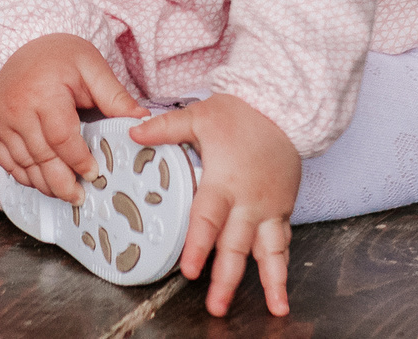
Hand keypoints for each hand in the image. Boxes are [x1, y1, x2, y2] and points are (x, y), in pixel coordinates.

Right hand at [0, 33, 145, 203]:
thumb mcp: (92, 67)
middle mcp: (16, 107)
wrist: (25, 43)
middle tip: (79, 196)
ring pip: (23, 164)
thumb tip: (141, 120)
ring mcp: (0, 118)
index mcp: (43, 92)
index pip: (61, 138)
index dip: (78, 160)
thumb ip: (115, 97)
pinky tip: (41, 181)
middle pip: (41, 157)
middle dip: (61, 182)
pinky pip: (6, 161)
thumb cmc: (61, 55)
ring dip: (43, 183)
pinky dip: (24, 175)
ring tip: (64, 193)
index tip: (94, 173)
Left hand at [131, 93, 299, 317]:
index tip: (191, 270)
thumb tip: (133, 132)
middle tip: (217, 306)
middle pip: (237, 246)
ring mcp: (269, 208)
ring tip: (275, 308)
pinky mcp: (283, 209)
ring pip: (269, 250)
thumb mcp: (199, 116)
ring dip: (271, 281)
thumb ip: (165, 128)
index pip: (208, 219)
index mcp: (225, 181)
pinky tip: (282, 289)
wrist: (282, 108)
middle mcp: (249, 201)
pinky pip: (283, 241)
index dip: (199, 246)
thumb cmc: (240, 114)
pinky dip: (283, 265)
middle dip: (227, 279)